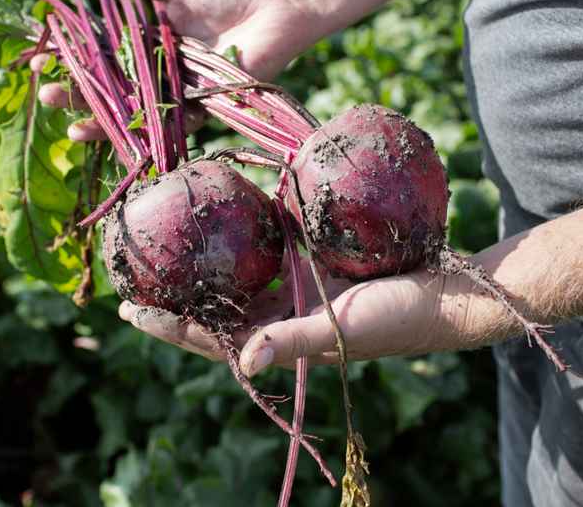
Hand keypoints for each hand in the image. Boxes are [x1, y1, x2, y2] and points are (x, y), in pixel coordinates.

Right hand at [39, 0, 316, 139]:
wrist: (273, 9)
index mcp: (144, 46)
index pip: (98, 59)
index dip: (69, 64)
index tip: (37, 63)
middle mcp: (155, 74)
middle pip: (109, 91)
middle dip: (76, 98)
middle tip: (45, 99)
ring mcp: (177, 93)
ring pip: (135, 113)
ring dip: (104, 124)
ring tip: (73, 130)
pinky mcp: (203, 107)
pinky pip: (174, 123)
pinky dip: (153, 129)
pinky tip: (129, 137)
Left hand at [119, 259, 482, 376]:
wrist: (452, 294)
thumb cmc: (403, 316)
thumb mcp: (345, 329)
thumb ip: (294, 341)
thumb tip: (243, 361)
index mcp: (286, 342)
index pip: (214, 339)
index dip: (172, 326)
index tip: (130, 310)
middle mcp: (286, 319)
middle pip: (218, 310)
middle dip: (178, 299)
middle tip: (137, 280)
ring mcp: (302, 294)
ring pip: (241, 282)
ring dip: (207, 271)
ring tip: (174, 250)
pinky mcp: (320, 269)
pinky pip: (273, 256)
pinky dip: (248, 243)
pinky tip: (230, 221)